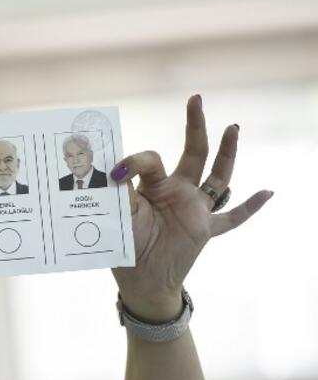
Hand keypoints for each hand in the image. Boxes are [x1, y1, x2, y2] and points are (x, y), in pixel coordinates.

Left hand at [111, 95, 272, 321]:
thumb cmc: (125, 246)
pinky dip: (249, 206)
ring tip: (233, 127)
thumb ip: (117, 193)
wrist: (139, 280)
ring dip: (227, 153)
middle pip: (192, 153)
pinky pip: (232, 218)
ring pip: (217, 177)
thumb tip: (111, 170)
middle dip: (195, 126)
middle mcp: (177, 191)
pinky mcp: (205, 228)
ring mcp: (194, 209)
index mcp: (153, 185)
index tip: (116, 173)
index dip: (134, 162)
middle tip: (196, 99)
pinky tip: (268, 192)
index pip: (151, 160)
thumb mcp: (118, 215)